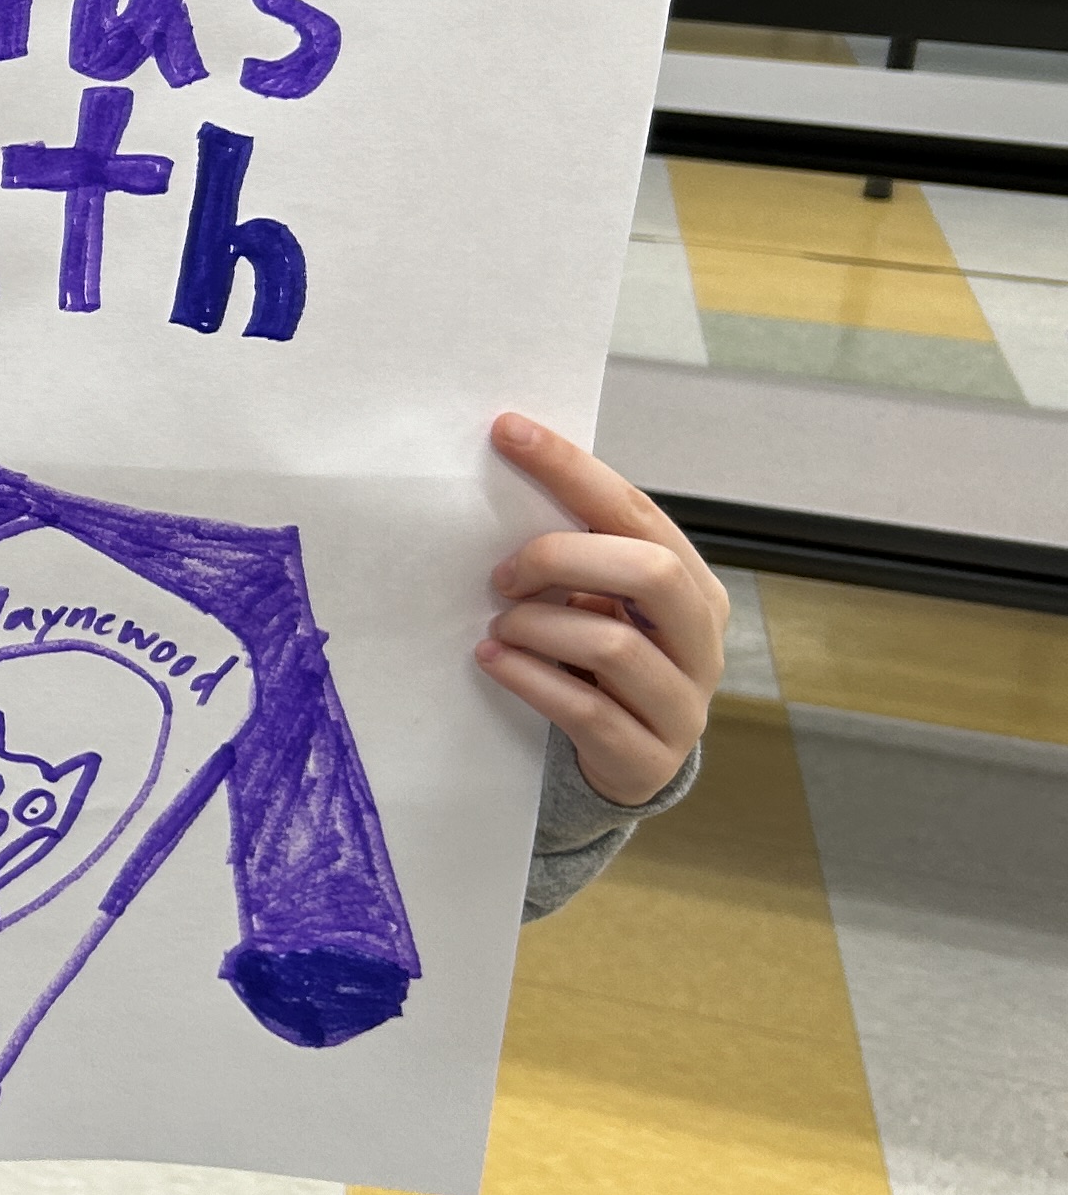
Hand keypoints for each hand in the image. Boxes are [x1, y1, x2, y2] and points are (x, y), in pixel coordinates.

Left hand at [479, 413, 726, 809]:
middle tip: (502, 574)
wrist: (625, 763)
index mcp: (692, 585)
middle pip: (651, 571)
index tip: (508, 431)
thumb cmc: (601, 666)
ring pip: (615, 643)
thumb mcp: (600, 604)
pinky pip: (588, 710)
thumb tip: (508, 482)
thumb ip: (580, 558)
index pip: (636, 510)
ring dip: (537, 627)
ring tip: (496, 628)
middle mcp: (701, 639)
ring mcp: (684, 703)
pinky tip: (492, 662)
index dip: (571, 469)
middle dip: (562, 558)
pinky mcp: (649, 758)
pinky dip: (530, 679)